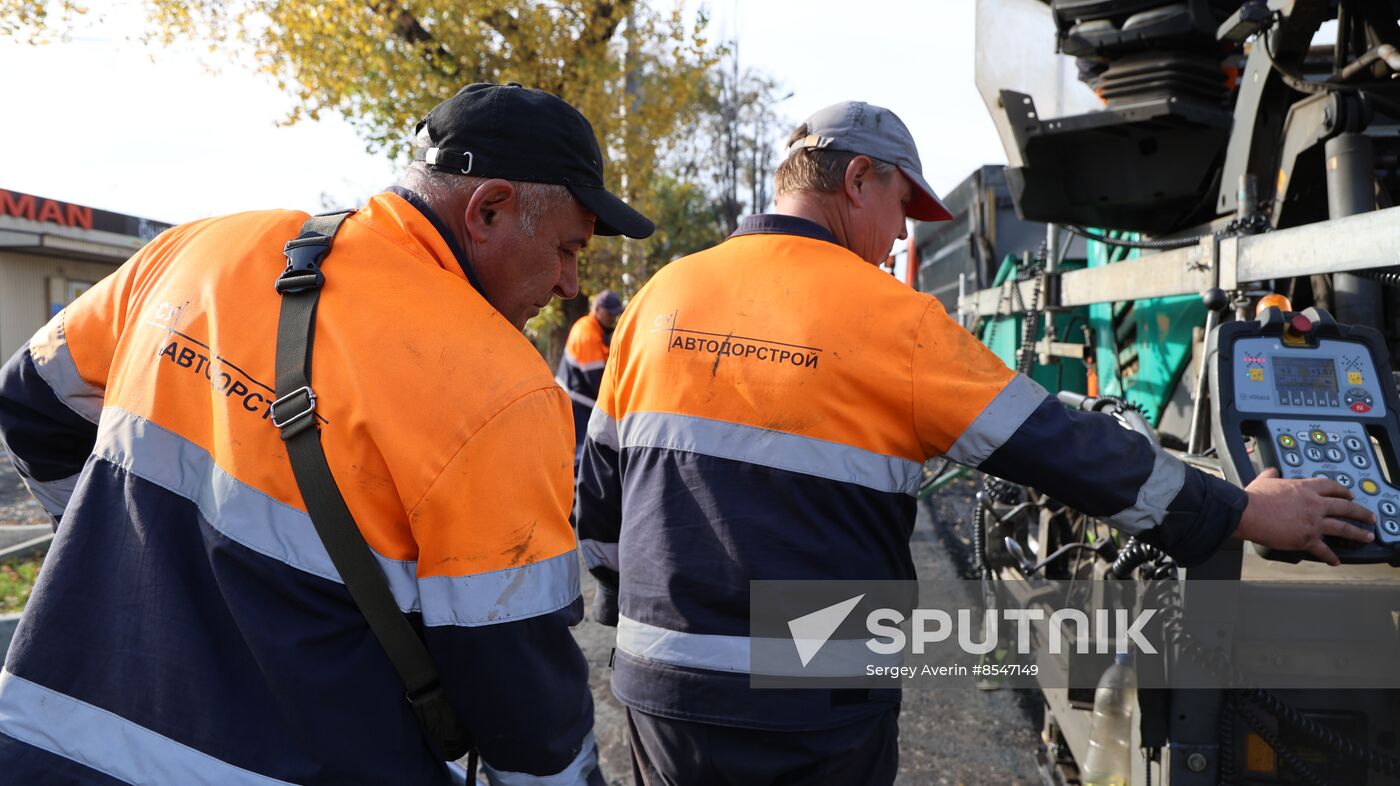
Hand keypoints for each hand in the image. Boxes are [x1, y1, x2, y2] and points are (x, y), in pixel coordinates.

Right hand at [1235, 468, 1375, 564]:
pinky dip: (1330, 556)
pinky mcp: (1306, 539)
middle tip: (1369, 516)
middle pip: (1345, 507)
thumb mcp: (1264, 480)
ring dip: (1357, 533)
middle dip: (1360, 512)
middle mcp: (1314, 504)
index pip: (1331, 487)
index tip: (1350, 494)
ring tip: (1367, 537)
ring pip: (1343, 527)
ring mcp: (1313, 522)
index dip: (1343, 490)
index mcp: (1305, 488)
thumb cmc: (1254, 498)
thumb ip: (1272, 475)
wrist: (1247, 513)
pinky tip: (1335, 560)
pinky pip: (1323, 549)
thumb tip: (1272, 471)